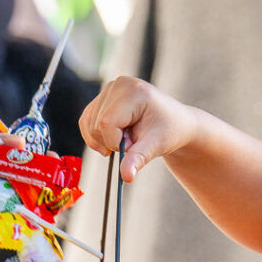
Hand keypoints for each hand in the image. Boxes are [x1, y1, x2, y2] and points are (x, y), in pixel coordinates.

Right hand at [79, 75, 201, 179]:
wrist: (174, 122)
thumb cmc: (169, 130)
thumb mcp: (156, 145)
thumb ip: (138, 159)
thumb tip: (125, 177)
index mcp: (134, 91)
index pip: (107, 122)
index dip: (113, 142)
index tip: (131, 147)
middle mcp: (118, 84)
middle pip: (96, 124)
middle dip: (110, 141)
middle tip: (132, 142)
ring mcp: (109, 89)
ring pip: (89, 123)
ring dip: (104, 140)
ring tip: (127, 137)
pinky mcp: (102, 97)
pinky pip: (86, 121)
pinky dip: (95, 136)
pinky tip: (114, 138)